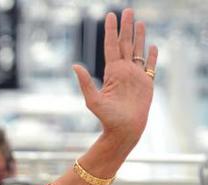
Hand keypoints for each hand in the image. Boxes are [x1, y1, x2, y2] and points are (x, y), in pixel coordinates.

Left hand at [73, 9, 156, 148]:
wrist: (124, 130)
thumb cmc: (107, 118)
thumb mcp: (93, 99)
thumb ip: (85, 82)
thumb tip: (74, 65)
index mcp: (111, 72)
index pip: (110, 46)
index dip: (110, 31)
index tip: (110, 16)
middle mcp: (123, 71)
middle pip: (125, 43)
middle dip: (126, 27)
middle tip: (127, 10)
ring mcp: (136, 76)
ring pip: (138, 51)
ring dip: (139, 37)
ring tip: (139, 22)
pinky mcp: (147, 83)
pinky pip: (151, 66)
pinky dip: (153, 56)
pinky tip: (152, 46)